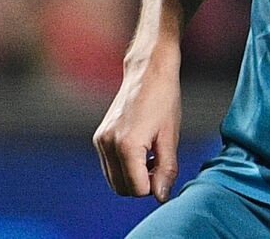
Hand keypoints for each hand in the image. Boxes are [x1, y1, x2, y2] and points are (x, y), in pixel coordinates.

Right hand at [93, 49, 182, 202]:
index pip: (137, 188)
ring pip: (114, 180)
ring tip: (152, 156)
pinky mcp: (99, 137)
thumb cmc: (163, 100)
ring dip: (133, 177)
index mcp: (127, 145)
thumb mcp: (170, 136)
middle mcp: (107, 144)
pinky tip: (141, 150)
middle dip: (142, 184)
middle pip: (122, 188)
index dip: (155, 185)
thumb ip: (166, 169)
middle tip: (160, 164)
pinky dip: (125, 167)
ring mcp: (100, 141)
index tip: (166, 168)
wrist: (148, 72)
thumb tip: (162, 196)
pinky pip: (109, 166)